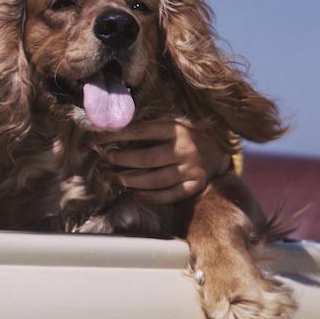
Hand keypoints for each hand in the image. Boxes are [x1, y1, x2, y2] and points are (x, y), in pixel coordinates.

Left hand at [96, 119, 230, 204]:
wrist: (218, 148)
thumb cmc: (186, 133)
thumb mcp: (172, 122)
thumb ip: (149, 125)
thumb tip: (114, 126)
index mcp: (177, 129)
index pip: (143, 132)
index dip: (120, 135)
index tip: (101, 137)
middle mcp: (186, 150)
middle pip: (148, 158)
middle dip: (123, 159)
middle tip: (106, 158)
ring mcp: (192, 169)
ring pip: (157, 180)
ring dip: (133, 180)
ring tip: (116, 178)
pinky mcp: (196, 185)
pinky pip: (170, 195)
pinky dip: (151, 197)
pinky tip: (135, 194)